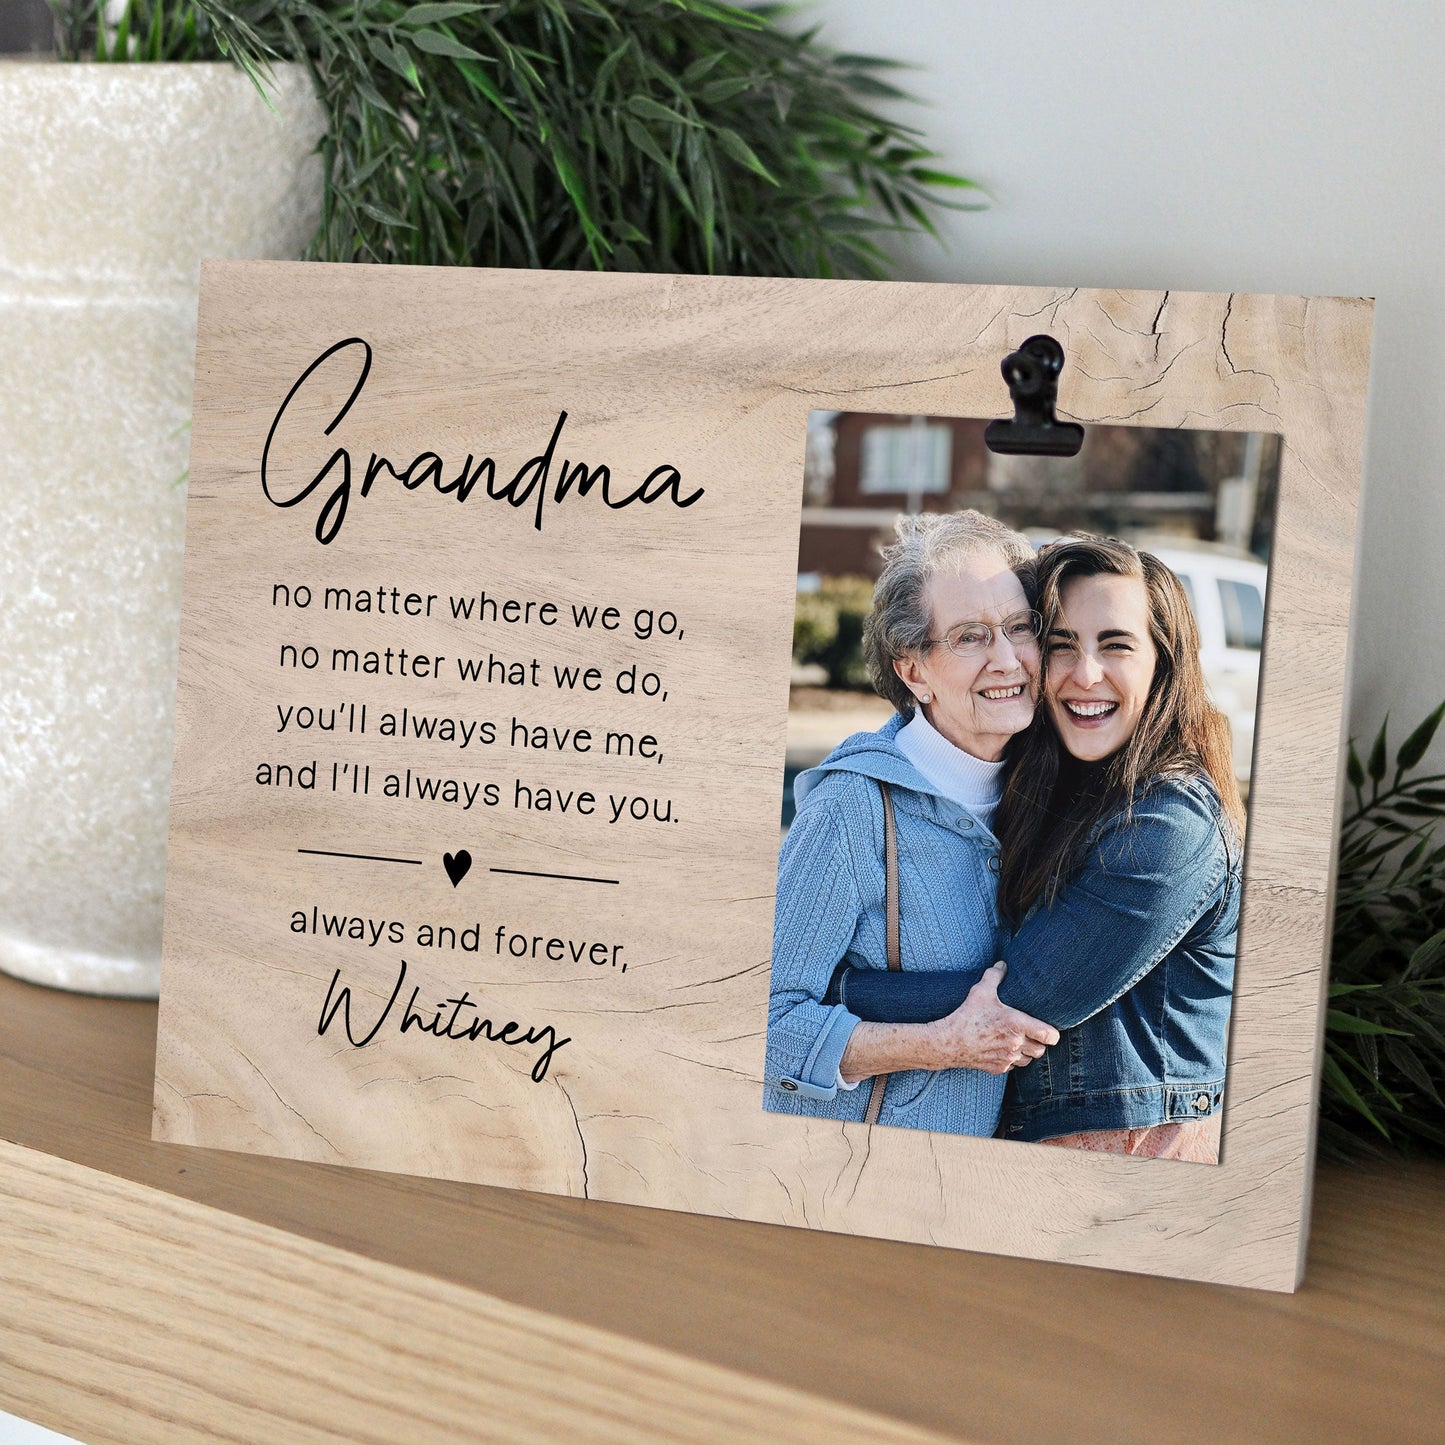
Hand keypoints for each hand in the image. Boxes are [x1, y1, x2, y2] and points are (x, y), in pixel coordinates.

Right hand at [927, 962, 1059, 1074]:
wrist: (948, 1042)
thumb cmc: (967, 1016)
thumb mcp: (980, 991)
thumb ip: (994, 976)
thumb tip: (1003, 964)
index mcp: (1017, 1024)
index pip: (1049, 1036)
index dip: (1052, 1034)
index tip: (1048, 1029)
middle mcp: (1016, 1044)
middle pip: (1041, 1050)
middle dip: (1039, 1042)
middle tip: (1031, 1032)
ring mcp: (1008, 1058)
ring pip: (1029, 1060)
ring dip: (1027, 1052)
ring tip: (1018, 1040)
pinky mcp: (998, 1068)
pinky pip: (1014, 1066)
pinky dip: (1013, 1060)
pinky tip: (1003, 1048)